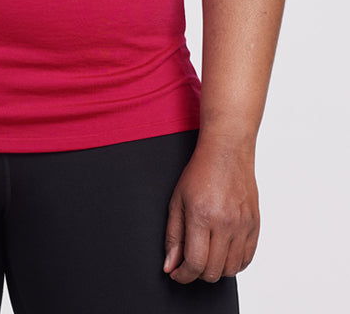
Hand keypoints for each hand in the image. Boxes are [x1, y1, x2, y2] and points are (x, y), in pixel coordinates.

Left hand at [163, 137, 259, 283]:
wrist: (226, 151)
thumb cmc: (200, 172)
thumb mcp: (177, 201)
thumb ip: (173, 236)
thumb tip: (171, 265)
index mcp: (202, 216)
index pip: (194, 263)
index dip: (183, 275)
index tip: (177, 273)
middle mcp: (225, 223)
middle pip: (213, 271)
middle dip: (197, 274)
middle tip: (189, 263)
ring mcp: (243, 225)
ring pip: (231, 269)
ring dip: (216, 269)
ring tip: (206, 255)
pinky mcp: (255, 225)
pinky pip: (247, 259)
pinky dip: (234, 263)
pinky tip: (222, 252)